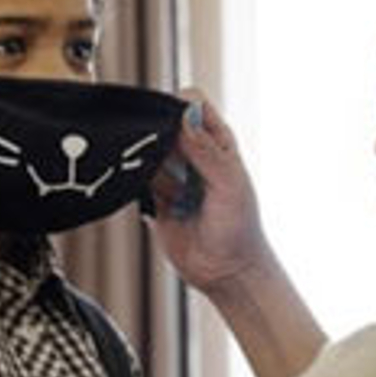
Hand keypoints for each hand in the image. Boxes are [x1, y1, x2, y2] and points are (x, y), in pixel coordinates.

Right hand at [150, 91, 271, 295]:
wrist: (226, 272)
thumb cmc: (239, 228)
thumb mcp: (229, 185)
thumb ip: (206, 151)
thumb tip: (184, 116)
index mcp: (218, 143)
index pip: (192, 104)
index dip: (177, 105)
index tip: (169, 124)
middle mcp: (193, 155)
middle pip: (162, 125)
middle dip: (155, 136)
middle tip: (163, 160)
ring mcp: (172, 176)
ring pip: (146, 153)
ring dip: (149, 166)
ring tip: (173, 194)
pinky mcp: (154, 198)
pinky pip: (136, 180)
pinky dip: (135, 184)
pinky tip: (154, 200)